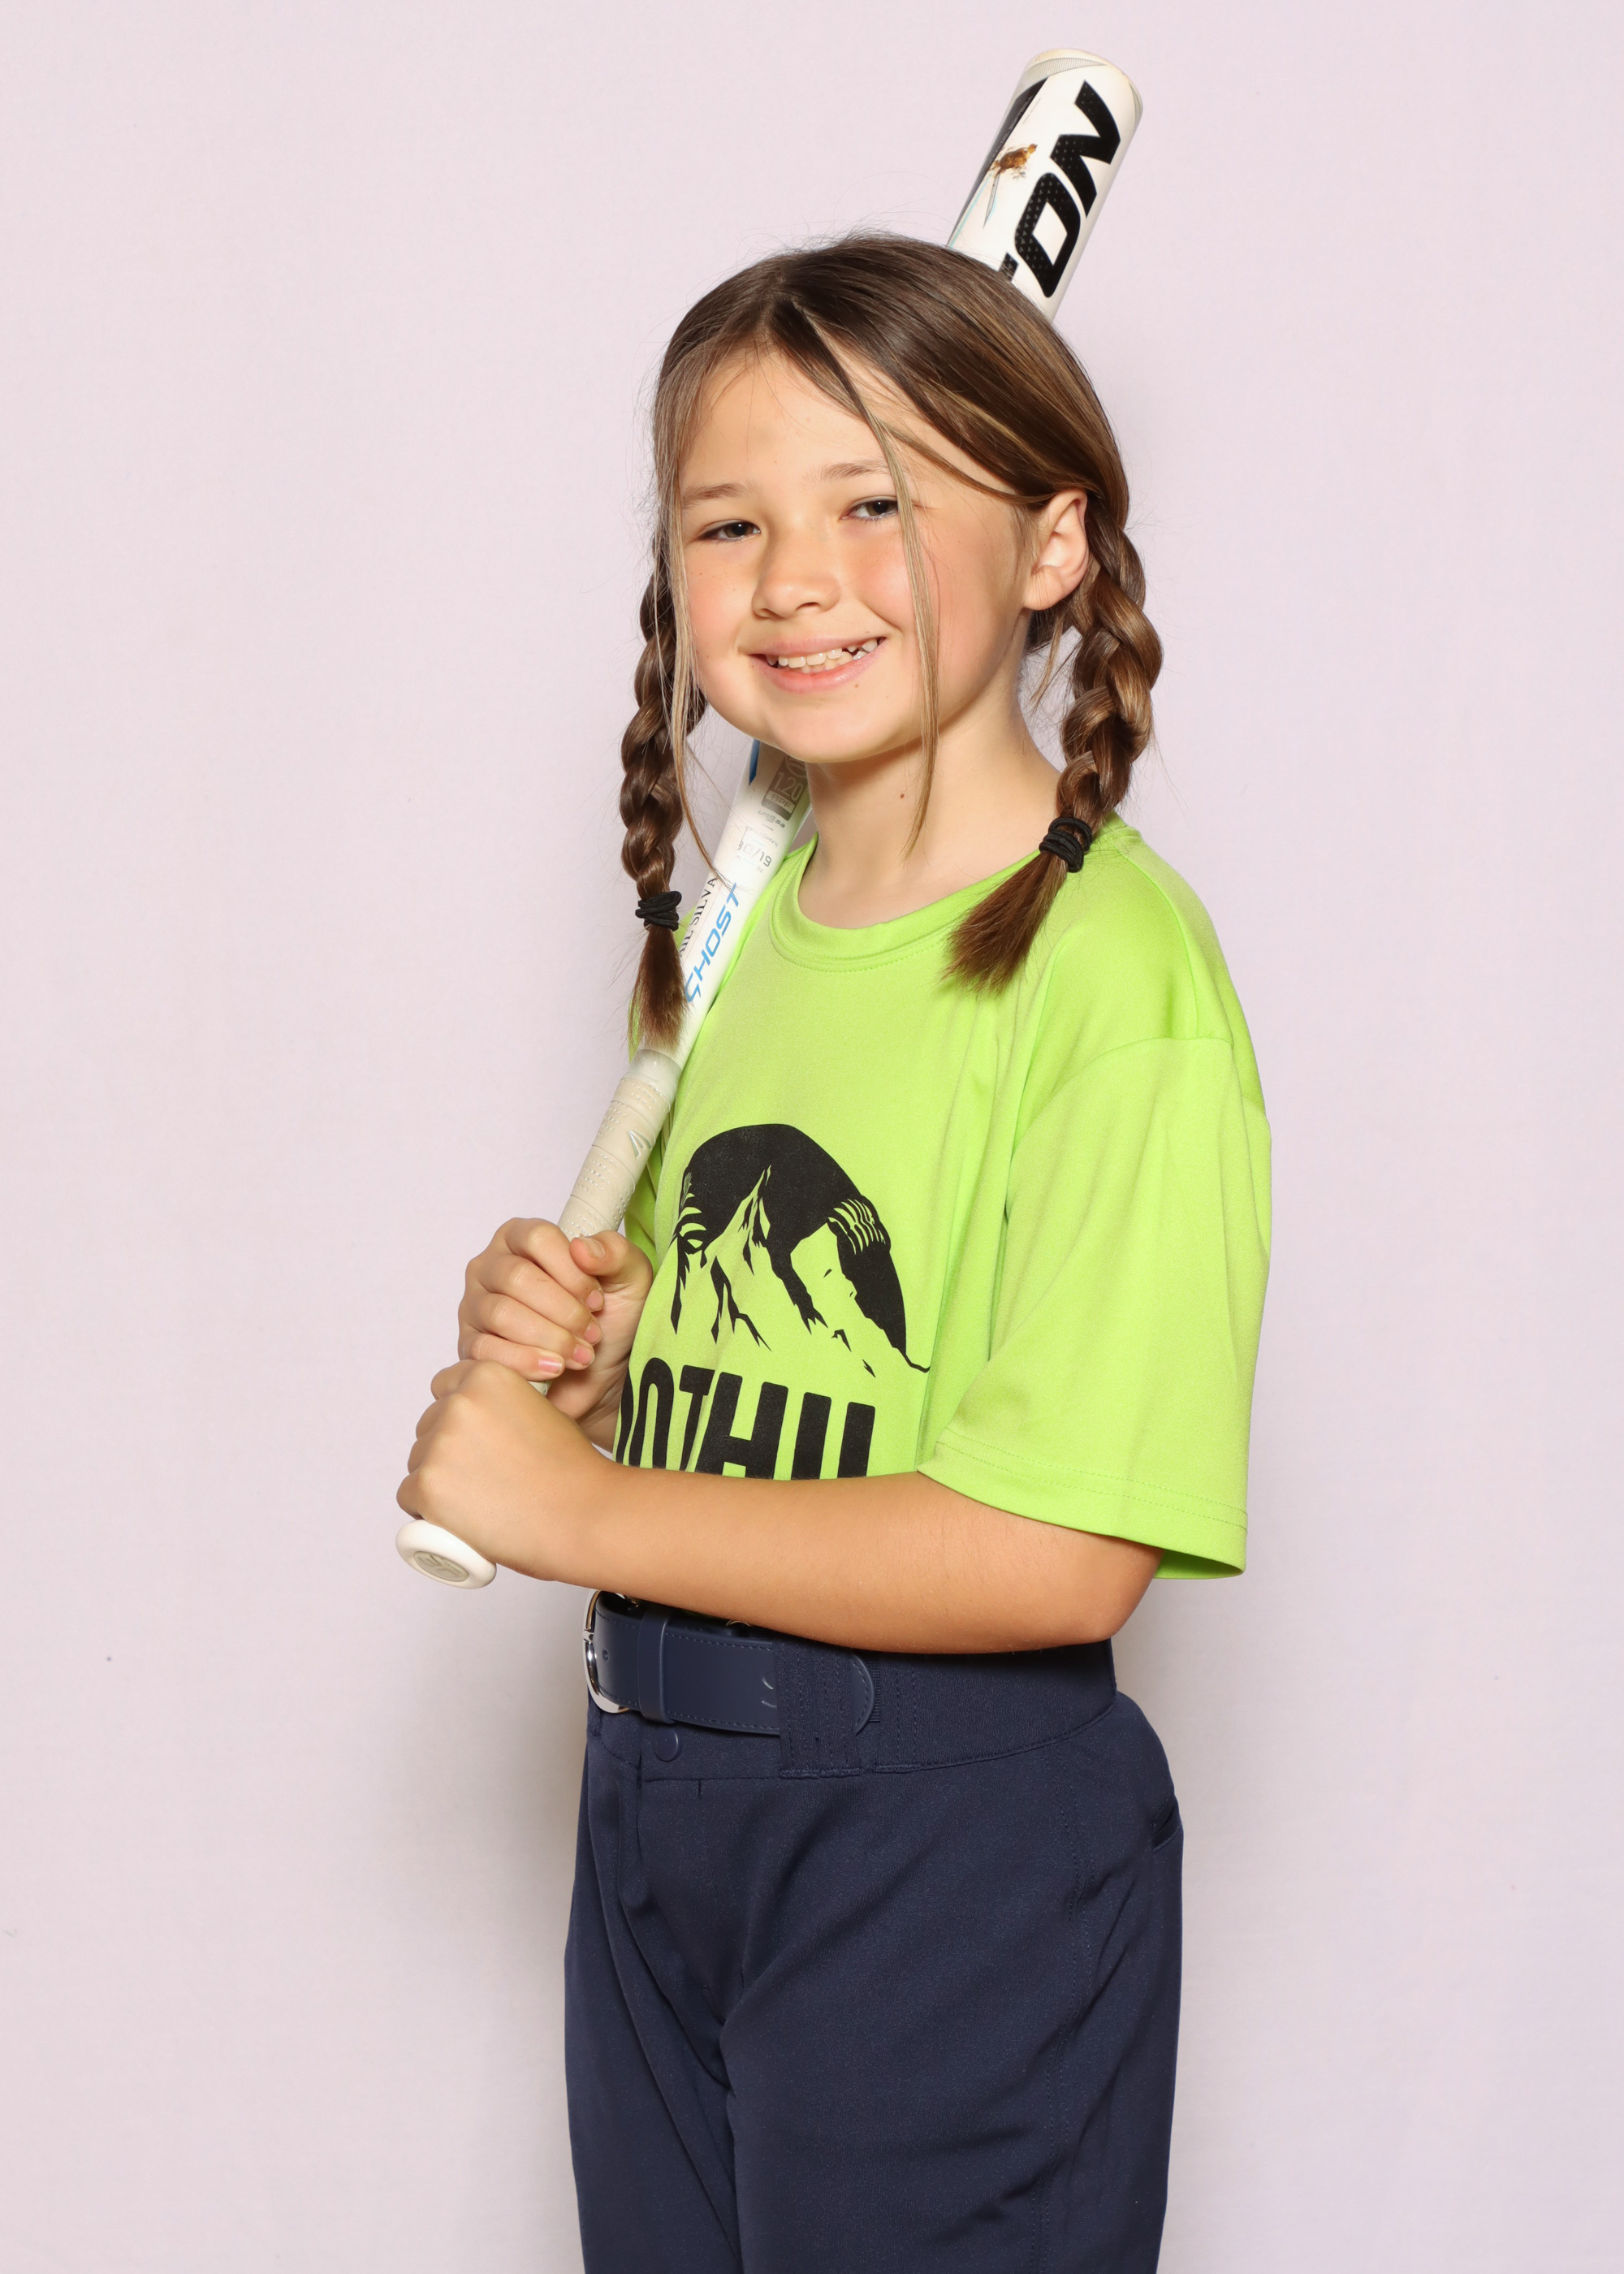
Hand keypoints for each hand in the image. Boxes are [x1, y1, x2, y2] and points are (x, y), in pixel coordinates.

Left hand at [397, 1359, 606, 1579]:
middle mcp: (459, 1402)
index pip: (446, 1389)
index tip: (473, 1442)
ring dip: (437, 1481)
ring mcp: (440, 1444)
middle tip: (480, 1480)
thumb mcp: (542, 1412)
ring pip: (417, 1463)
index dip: (458, 1418)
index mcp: (488, 1376)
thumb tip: (488, 1427)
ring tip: (476, 1503)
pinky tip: (454, 1519)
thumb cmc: (572, 1473)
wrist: (583, 1515)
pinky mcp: (427, 1485)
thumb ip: (510, 1406)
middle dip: (446, 1451)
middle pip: (429, 1427)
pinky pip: (408, 1497)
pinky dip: (426, 1511)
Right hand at [458, 1219, 653, 1445]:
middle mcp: (493, 1266)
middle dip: (563, 1310)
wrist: (601, 1378)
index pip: (537, 1238)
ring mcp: (476, 1306)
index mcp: (524, 1238)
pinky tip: (555, 1369)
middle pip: (516, 1277)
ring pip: (501, 1314)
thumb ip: (616, 1254)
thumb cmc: (611, 1320)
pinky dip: (526, 1361)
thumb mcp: (630, 1281)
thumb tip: (582, 1247)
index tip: (596, 1298)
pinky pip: (486, 1350)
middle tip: (591, 1333)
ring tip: (580, 1355)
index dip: (570, 1270)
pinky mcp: (471, 1345)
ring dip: (549, 1337)